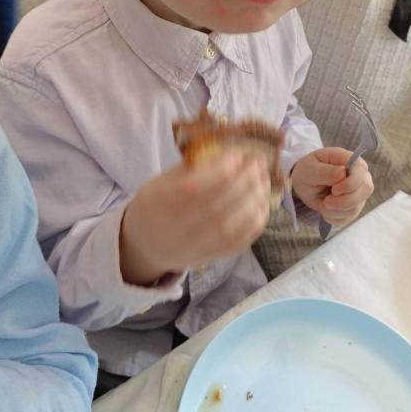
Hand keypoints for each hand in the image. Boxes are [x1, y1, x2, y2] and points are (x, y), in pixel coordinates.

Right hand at [120, 151, 270, 285]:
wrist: (146, 244)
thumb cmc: (158, 203)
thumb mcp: (163, 180)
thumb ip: (193, 168)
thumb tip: (232, 154)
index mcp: (158, 202)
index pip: (193, 188)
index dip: (221, 170)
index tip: (239, 154)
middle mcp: (174, 229)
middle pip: (216, 207)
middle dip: (244, 182)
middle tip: (259, 164)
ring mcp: (193, 247)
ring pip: (230, 227)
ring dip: (253, 201)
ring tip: (264, 181)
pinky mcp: (209, 258)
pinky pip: (237, 243)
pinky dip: (255, 223)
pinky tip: (261, 204)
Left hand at [291, 147, 372, 227]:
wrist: (306, 184)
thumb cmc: (308, 171)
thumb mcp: (309, 169)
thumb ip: (324, 171)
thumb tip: (342, 172)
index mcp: (348, 159)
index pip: (361, 170)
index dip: (351, 183)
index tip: (334, 190)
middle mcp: (359, 175)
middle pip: (366, 190)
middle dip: (344, 201)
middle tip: (326, 202)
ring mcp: (359, 191)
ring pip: (357, 206)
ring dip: (336, 210)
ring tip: (323, 203)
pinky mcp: (355, 206)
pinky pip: (349, 217)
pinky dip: (334, 217)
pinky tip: (326, 209)